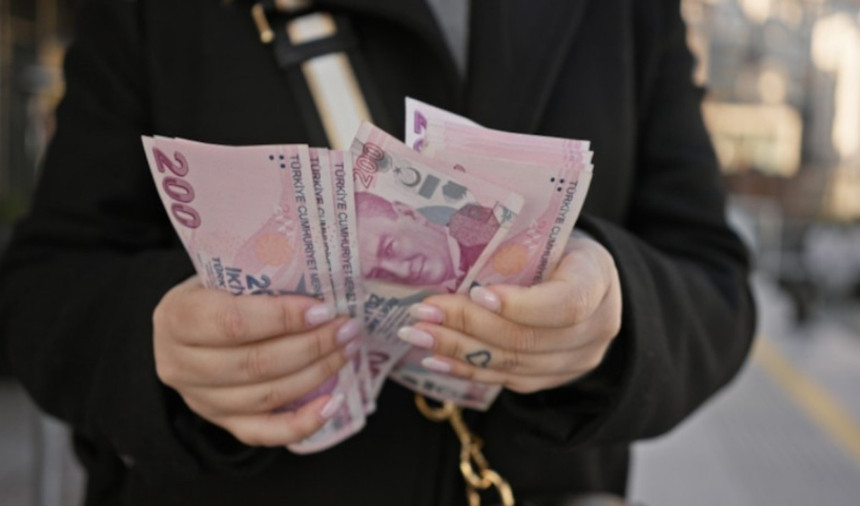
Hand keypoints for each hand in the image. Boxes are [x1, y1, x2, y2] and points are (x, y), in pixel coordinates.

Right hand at [152, 276, 361, 446]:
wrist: (188, 324)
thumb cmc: (216, 290)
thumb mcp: (223, 273)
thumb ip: (259, 281)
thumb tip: (321, 288)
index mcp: (177, 317)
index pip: (232, 322)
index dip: (282, 318)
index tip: (323, 309)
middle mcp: (180, 364)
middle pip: (254, 364)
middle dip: (311, 346)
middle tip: (347, 328)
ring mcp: (200, 399)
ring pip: (265, 396)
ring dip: (316, 374)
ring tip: (347, 350)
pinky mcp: (222, 422)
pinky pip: (264, 432)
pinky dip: (303, 423)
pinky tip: (333, 403)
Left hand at [397, 235, 621, 393]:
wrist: (583, 278)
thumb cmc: (555, 245)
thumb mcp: (545, 233)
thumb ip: (512, 248)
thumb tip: (445, 256)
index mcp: (597, 278)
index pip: (565, 304)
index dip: (520, 305)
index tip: (475, 293)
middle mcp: (597, 326)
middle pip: (529, 338)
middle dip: (468, 325)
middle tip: (423, 312)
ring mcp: (577, 359)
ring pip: (513, 364)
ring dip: (457, 350)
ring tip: (417, 335)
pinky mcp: (554, 378)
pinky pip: (506, 379)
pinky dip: (466, 369)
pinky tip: (434, 358)